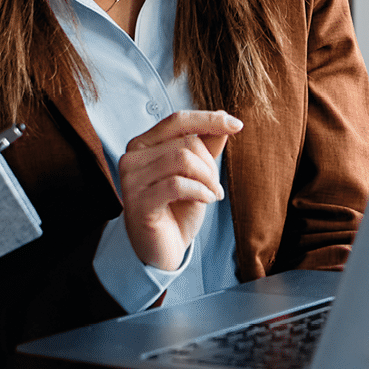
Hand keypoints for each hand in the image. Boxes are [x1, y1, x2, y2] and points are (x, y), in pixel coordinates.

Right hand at [119, 110, 242, 271]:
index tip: (236, 124)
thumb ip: (205, 146)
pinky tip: (205, 200)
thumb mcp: (196, 174)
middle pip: (186, 142)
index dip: (208, 119)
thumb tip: (223, 119)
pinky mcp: (138, 201)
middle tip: (215, 187)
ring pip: (182, 159)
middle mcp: (132, 157)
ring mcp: (132, 179)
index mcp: (143, 144)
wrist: (161, 249)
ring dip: (208, 178)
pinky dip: (200, 191)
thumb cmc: (176, 209)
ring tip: (213, 195)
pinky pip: (177, 184)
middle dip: (210, 164)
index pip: (177, 120)